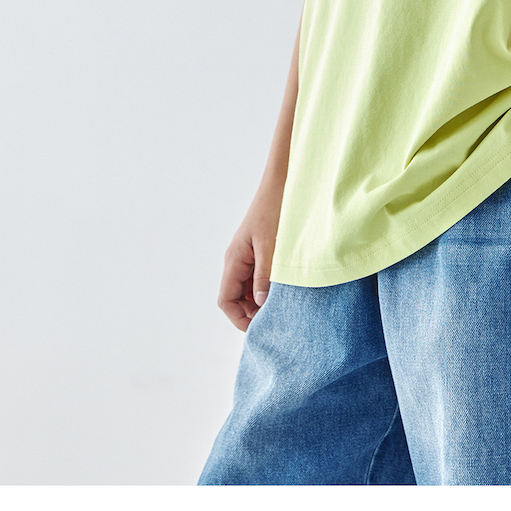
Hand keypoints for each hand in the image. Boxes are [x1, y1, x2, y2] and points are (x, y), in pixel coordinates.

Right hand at [217, 190, 280, 332]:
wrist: (283, 182)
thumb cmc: (275, 209)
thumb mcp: (272, 246)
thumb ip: (266, 275)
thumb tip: (261, 304)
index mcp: (234, 260)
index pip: (226, 300)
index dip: (239, 318)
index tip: (260, 328)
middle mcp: (237, 260)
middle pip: (236, 298)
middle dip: (252, 312)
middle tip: (276, 321)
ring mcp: (248, 255)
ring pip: (248, 289)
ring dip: (261, 300)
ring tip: (282, 307)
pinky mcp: (259, 251)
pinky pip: (258, 277)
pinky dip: (268, 287)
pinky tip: (285, 290)